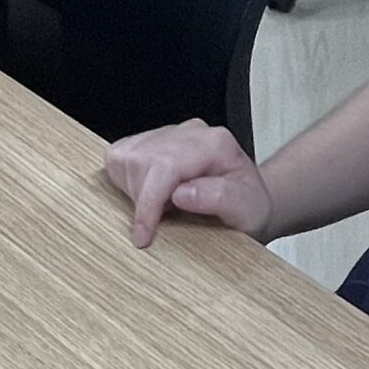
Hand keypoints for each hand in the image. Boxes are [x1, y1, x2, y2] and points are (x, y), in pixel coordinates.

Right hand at [104, 119, 275, 247]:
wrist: (249, 202)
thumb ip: (220, 199)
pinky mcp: (151, 141)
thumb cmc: (249, 208)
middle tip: (160, 223)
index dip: (148, 203)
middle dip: (140, 199)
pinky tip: (147, 195)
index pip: (166, 164)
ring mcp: (169, 134)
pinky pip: (119, 156)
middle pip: (140, 160)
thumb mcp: (247, 211)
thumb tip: (182, 193)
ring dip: (131, 191)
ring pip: (124, 156)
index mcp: (215, 144)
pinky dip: (123, 181)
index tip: (142, 236)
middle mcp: (190, 133)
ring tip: (159, 208)